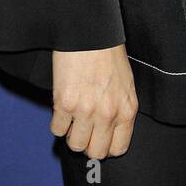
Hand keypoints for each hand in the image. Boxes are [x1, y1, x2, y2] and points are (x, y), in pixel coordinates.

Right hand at [51, 45, 138, 159]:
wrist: (89, 33)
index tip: (99, 139)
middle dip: (88, 144)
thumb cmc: (108, 54)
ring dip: (72, 134)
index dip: (106, 146)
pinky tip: (63, 109)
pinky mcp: (65, 104)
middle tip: (84, 130)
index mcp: (127, 109)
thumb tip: (109, 129)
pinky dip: (58, 122)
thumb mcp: (126, 84)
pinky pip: (57, 130)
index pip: (118, 148)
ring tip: (73, 119)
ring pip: (75, 144)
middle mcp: (108, 114)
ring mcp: (86, 111)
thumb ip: (120, 108)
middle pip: (95, 152)